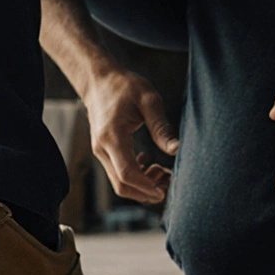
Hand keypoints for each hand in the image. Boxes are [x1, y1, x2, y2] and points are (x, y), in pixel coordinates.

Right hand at [84, 68, 178, 203]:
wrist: (99, 82)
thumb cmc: (124, 87)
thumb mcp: (148, 100)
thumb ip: (161, 127)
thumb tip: (176, 149)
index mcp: (112, 136)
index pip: (126, 172)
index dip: (146, 186)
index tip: (164, 190)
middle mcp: (102, 148)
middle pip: (121, 185)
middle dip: (146, 192)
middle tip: (169, 185)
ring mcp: (100, 152)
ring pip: (119, 183)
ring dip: (142, 186)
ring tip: (163, 173)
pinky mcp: (103, 152)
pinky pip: (118, 173)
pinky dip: (135, 178)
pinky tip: (150, 164)